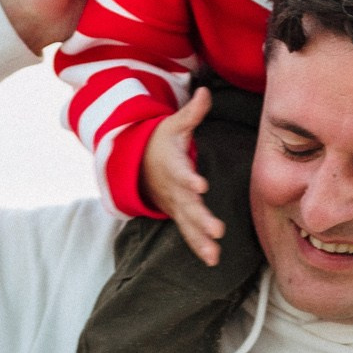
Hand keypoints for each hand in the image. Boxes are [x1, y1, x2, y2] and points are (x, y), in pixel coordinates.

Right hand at [139, 90, 225, 265]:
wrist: (136, 164)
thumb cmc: (160, 142)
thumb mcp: (174, 125)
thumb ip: (192, 113)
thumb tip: (205, 92)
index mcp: (172, 165)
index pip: (181, 173)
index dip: (189, 179)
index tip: (199, 185)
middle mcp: (173, 189)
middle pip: (188, 205)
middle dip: (201, 219)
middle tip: (216, 230)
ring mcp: (175, 205)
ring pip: (188, 225)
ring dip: (200, 240)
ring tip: (214, 254)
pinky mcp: (178, 215)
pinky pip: (188, 234)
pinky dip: (198, 247)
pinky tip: (212, 260)